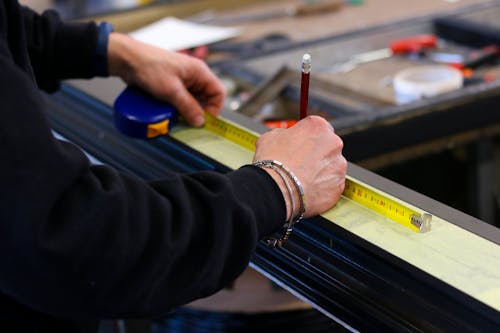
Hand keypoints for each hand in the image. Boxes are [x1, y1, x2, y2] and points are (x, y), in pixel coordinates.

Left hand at [107, 33, 225, 126]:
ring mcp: (183, 81)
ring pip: (193, 101)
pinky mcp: (172, 85)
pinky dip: (177, 108)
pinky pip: (181, 100)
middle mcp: (194, 76)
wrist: (127, 59)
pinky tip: (169, 112)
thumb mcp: (172, 91)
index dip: (214, 109)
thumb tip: (200, 121)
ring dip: (186, 111)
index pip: (218, 93)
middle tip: (188, 121)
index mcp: (199, 72)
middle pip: (206, 99)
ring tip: (176, 117)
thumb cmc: (150, 67)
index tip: (203, 120)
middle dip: (198, 112)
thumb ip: (188, 107)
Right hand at [253, 116, 346, 217]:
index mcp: (318, 126)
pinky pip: (332, 184)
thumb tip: (286, 137)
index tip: (301, 145)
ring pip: (332, 166)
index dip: (307, 138)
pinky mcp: (339, 184)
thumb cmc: (274, 163)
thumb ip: (284, 134)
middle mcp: (333, 142)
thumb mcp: (270, 136)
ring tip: (303, 179)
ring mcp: (338, 164)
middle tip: (301, 164)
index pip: (317, 128)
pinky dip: (323, 187)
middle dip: (317, 154)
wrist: (277, 189)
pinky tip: (308, 189)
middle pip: (328, 146)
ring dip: (321, 170)